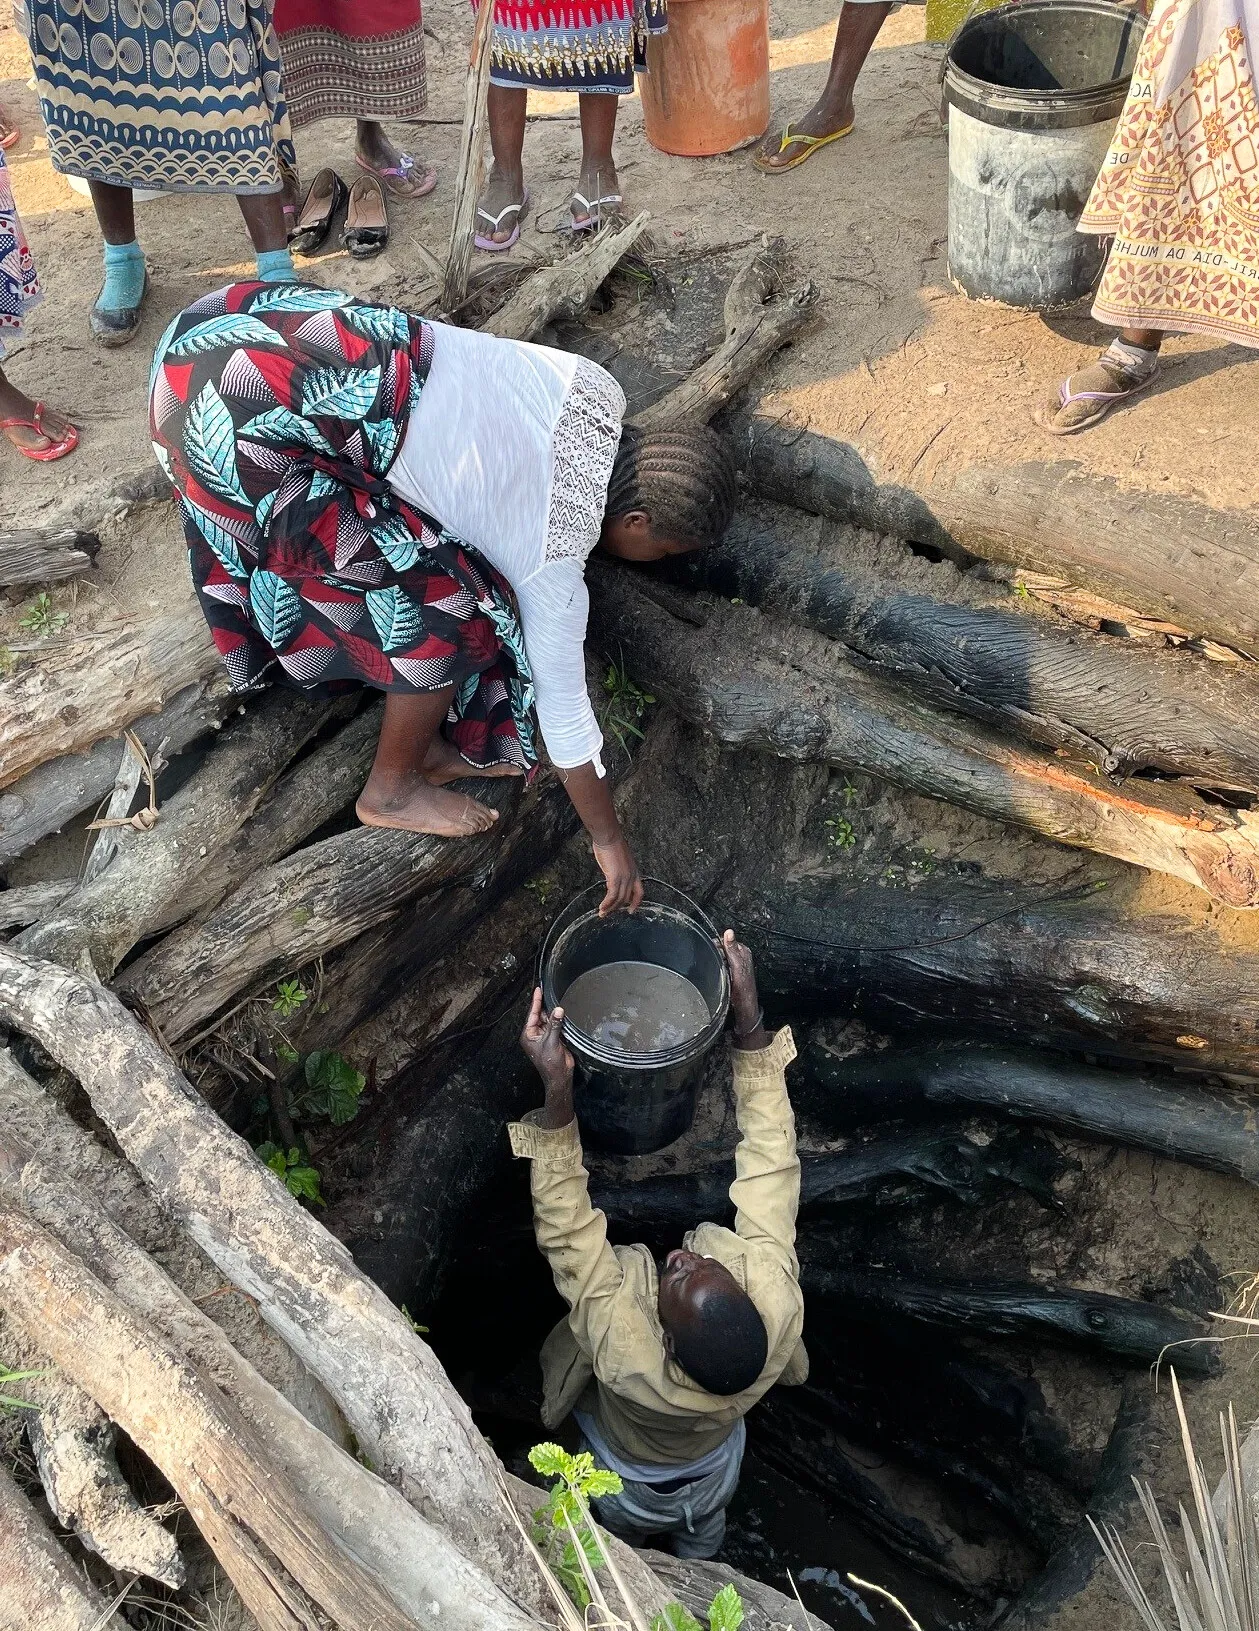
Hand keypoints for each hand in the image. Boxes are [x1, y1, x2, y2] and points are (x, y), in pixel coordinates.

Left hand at [519, 986, 573, 1101]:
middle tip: (550, 993)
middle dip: (545, 1006)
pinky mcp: (554, 1038)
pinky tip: (562, 1013)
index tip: (538, 990)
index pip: (531, 1014)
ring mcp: (544, 1036)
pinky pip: (555, 1025)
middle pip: (540, 1015)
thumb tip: (558, 1010)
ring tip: (558, 1002)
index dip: (535, 1002)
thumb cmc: (550, 1063)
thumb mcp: (551, 1042)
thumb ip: (555, 1025)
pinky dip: (559, 1020)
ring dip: (553, 1014)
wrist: (559, 1076)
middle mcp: (535, 1034)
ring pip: (548, 1020)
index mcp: (529, 1034)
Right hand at [592, 837, 643, 917]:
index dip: (636, 903)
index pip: (639, 892)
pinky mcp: (615, 878)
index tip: (631, 910)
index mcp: (635, 872)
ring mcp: (624, 878)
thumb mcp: (620, 859)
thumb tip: (613, 874)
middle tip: (609, 913)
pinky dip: (606, 903)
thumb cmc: (612, 844)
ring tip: (603, 913)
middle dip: (617, 907)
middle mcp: (632, 876)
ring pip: (619, 899)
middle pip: (626, 898)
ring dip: (610, 908)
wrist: (609, 838)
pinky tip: (601, 907)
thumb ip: (619, 869)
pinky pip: (611, 896)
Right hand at [720, 930, 760, 1034]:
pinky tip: (718, 973)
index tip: (711, 951)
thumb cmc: (743, 988)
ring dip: (716, 961)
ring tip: (717, 969)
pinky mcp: (731, 972)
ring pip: (721, 957)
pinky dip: (717, 967)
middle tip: (715, 963)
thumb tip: (729, 932)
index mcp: (743, 951)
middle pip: (723, 948)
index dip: (717, 945)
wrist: (743, 1005)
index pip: (726, 940)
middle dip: (716, 953)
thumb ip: (732, 949)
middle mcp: (741, 956)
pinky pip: (721, 964)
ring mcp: (736, 964)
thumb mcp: (736, 966)